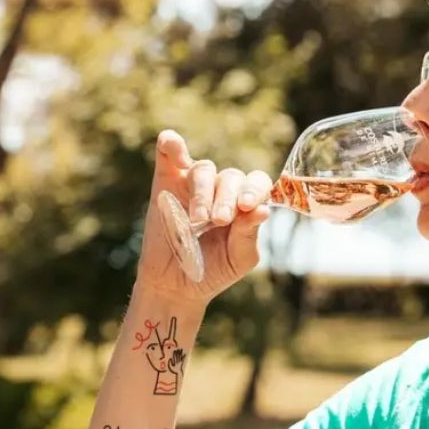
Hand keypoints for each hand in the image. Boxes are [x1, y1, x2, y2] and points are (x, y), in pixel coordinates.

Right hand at [135, 130, 273, 306]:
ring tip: (199, 219)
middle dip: (227, 199)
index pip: (257, 183)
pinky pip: (169, 154)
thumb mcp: (240, 258)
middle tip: (219, 221)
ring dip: (204, 192)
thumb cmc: (216, 269)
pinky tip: (172, 144)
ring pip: (205, 169)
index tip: (248, 206)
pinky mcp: (166, 182)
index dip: (255, 189)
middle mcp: (222, 190)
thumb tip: (263, 210)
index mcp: (245, 204)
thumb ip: (249, 233)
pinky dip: (172, 145)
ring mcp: (194, 184)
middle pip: (232, 177)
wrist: (178, 284)